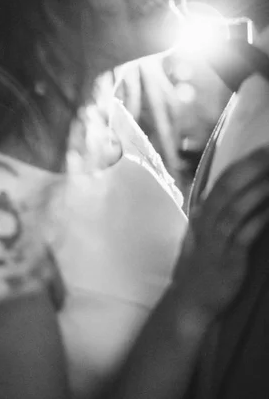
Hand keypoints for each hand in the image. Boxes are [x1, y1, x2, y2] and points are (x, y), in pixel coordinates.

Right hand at [173, 148, 268, 323]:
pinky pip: (246, 232)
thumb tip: (244, 197)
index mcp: (202, 212)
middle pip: (230, 186)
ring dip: (260, 189)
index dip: (244, 163)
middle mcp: (206, 220)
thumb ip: (219, 215)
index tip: (263, 149)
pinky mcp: (228, 257)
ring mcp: (216, 238)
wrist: (190, 301)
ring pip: (238, 206)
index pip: (223, 180)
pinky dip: (261, 218)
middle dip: (253, 167)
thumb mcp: (205, 235)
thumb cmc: (201, 267)